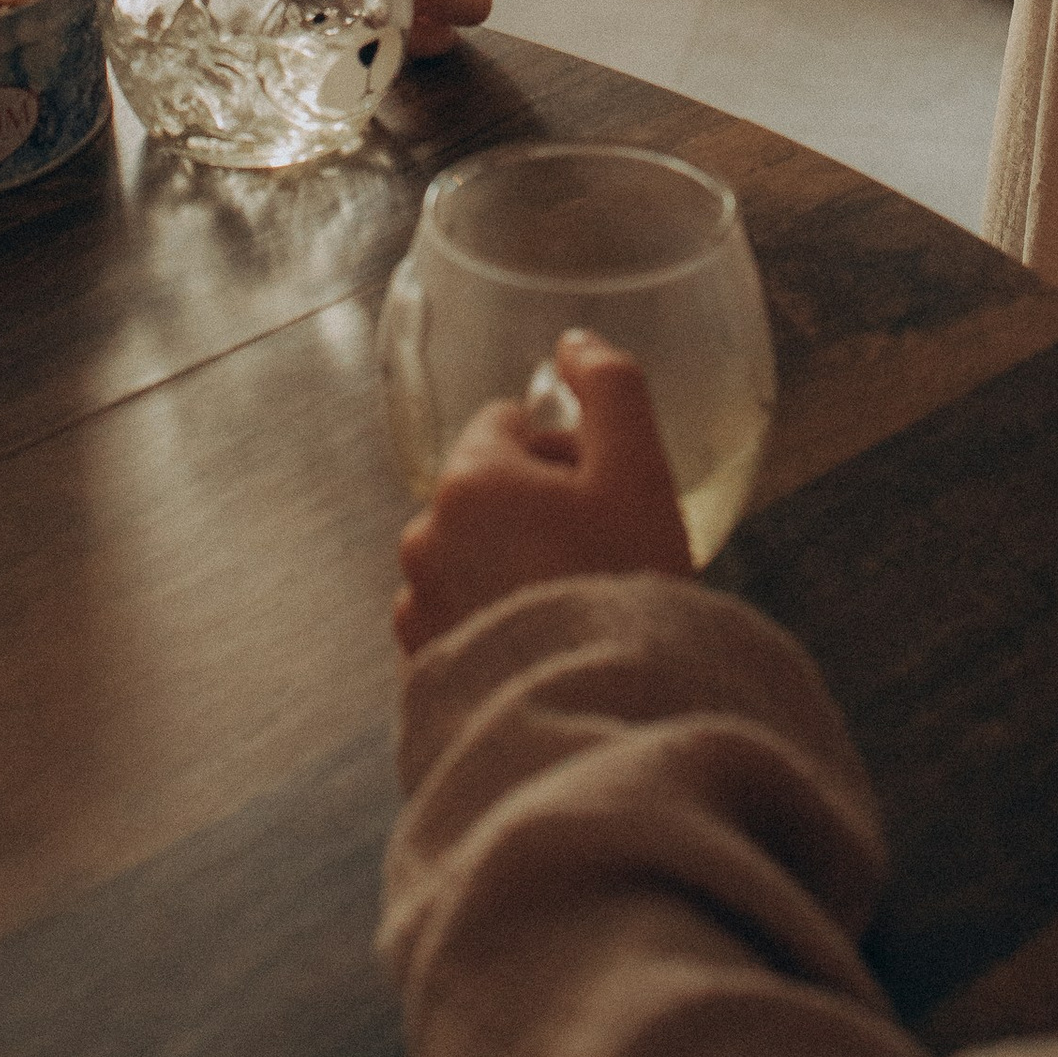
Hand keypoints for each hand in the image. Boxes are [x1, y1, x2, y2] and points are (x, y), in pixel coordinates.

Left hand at [394, 331, 691, 656]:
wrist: (601, 714)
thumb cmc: (623, 587)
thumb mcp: (639, 470)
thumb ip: (611, 387)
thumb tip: (575, 342)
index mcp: (471, 477)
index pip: (509, 426)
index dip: (566, 453)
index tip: (602, 497)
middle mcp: (426, 535)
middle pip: (488, 491)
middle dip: (537, 510)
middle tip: (598, 554)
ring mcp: (418, 603)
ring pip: (471, 554)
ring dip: (510, 566)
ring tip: (571, 605)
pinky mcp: (421, 662)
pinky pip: (457, 616)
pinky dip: (490, 620)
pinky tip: (542, 644)